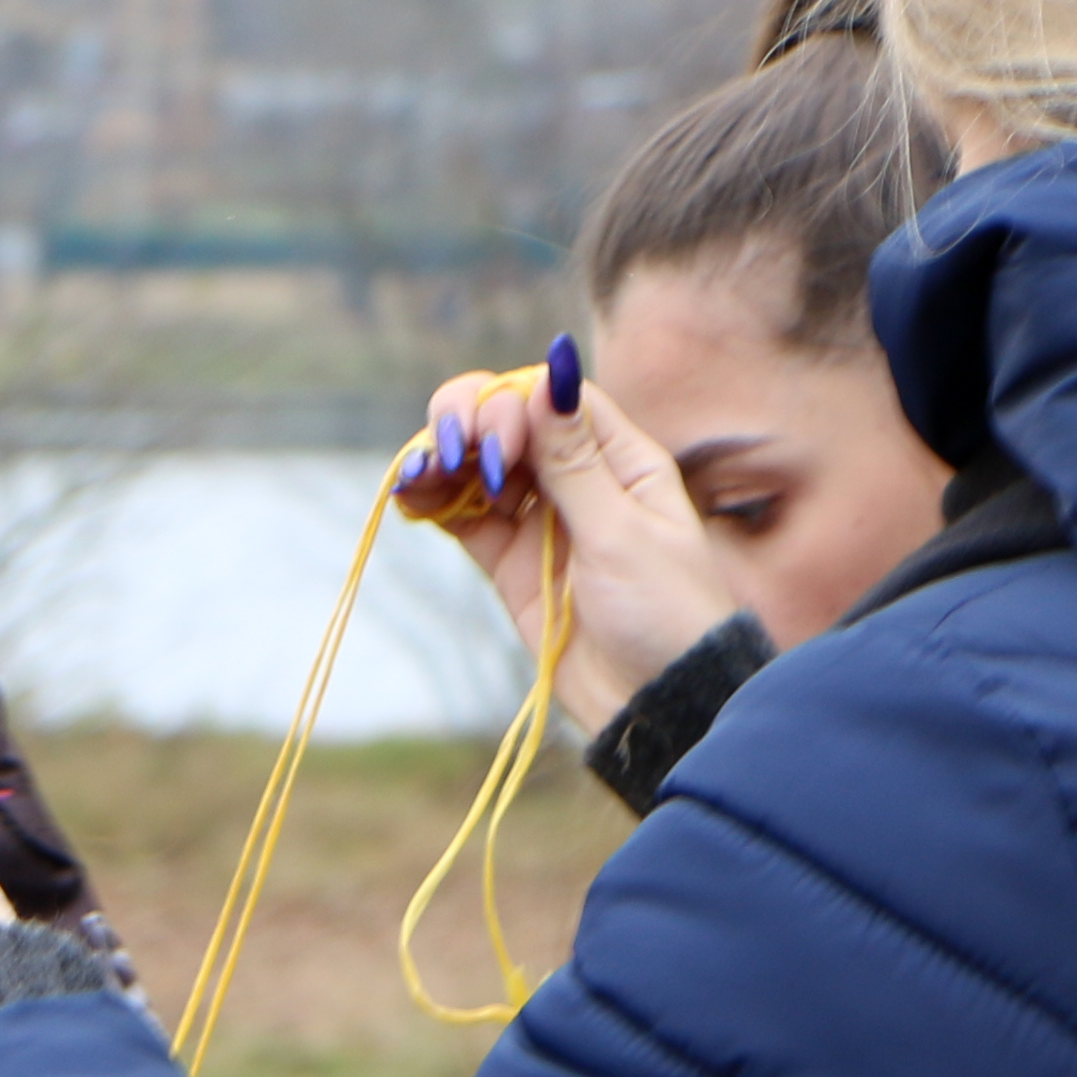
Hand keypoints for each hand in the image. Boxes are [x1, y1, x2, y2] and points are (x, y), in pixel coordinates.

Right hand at [392, 362, 745, 737]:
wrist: (659, 703)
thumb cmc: (665, 615)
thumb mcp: (621, 533)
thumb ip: (574, 461)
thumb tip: (549, 373)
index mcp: (620, 460)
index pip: (552, 399)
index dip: (513, 403)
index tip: (497, 442)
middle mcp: (577, 480)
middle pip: (507, 422)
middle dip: (468, 423)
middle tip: (450, 451)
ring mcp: (540, 521)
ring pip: (478, 466)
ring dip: (443, 459)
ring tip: (418, 475)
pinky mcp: (510, 563)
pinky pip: (462, 517)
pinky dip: (433, 501)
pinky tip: (410, 496)